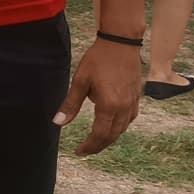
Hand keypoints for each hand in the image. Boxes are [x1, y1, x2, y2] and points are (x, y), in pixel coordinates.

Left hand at [54, 38, 141, 156]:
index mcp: (109, 105)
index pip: (100, 135)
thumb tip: (57, 123)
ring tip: (96, 141)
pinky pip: (129, 119)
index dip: (89, 146)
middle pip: (112, 135)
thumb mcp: (80, 81)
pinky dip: (120, 127)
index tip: (79, 151)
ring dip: (109, 138)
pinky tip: (112, 125)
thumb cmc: (98, 59)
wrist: (120, 42)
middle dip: (98, 145)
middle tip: (86, 150)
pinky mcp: (136, 97)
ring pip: (122, 128)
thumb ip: (70, 104)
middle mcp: (124, 107)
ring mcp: (132, 102)